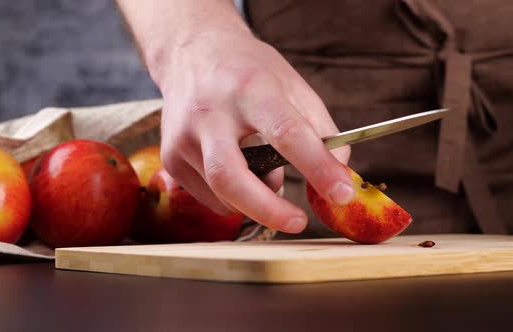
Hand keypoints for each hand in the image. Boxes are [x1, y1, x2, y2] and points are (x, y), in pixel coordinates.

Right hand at [118, 0, 352, 232]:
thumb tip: (338, 180)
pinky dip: (234, 198)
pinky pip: (209, 197)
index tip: (342, 195)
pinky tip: (240, 170)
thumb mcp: (294, 87)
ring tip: (264, 171)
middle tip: (298, 222)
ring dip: (254, 198)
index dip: (317, 168)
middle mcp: (210, 113)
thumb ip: (321, 132)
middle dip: (268, 210)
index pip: (286, 134)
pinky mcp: (170, 157)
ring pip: (221, 194)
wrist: (192, 53)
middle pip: (231, 177)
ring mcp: (183, 137)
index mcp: (251, 89)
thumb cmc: (249, 72)